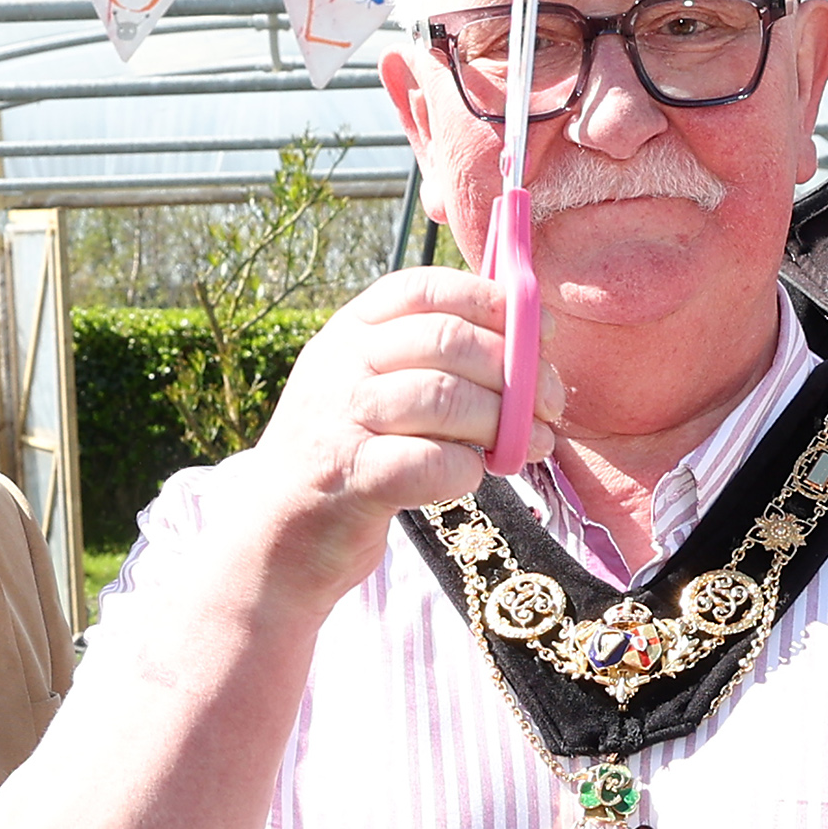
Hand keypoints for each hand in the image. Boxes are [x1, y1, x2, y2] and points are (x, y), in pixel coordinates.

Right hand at [202, 269, 565, 593]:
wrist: (277, 540)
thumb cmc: (347, 459)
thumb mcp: (370, 388)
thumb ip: (429, 357)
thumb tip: (529, 332)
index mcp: (348, 332)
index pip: (424, 288)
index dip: (491, 302)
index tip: (537, 331)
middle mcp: (339, 366)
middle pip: (448, 340)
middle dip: (516, 369)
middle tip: (549, 403)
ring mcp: (340, 421)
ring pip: (447, 398)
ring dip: (504, 423)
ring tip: (530, 446)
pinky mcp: (352, 480)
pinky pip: (433, 462)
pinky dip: (468, 470)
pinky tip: (474, 477)